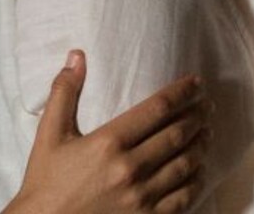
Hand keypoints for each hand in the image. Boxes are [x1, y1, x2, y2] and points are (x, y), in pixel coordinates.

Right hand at [6, 51, 210, 213]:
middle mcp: (129, 168)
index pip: (158, 108)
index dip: (182, 92)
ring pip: (185, 164)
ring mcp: (141, 197)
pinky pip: (183, 198)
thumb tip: (77, 56)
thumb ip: (64, 92)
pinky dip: (196, 180)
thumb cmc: (46, 182)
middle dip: (198, 115)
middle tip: (207, 105)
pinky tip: (199, 170)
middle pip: (178, 133)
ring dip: (201, 145)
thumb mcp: (49, 134)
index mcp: (109, 142)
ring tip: (207, 132)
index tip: (196, 83)